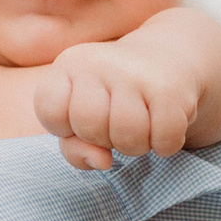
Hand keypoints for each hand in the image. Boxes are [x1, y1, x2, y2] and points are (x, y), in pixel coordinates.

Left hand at [33, 38, 206, 170]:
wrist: (164, 59)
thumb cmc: (112, 97)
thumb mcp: (80, 117)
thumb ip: (74, 146)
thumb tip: (101, 162)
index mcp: (69, 65)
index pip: (50, 111)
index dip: (66, 127)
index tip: (84, 117)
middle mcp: (99, 62)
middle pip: (89, 126)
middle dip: (104, 139)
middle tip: (116, 125)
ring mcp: (136, 72)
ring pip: (127, 136)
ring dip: (136, 146)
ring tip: (141, 128)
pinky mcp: (170, 88)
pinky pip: (164, 139)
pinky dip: (166, 145)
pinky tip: (163, 128)